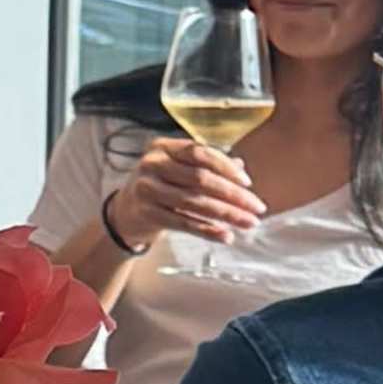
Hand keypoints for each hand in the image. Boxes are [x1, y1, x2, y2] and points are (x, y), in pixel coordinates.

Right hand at [104, 137, 259, 255]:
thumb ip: (206, 166)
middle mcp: (152, 164)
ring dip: (226, 214)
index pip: (200, 153)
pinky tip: (226, 236)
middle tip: (257, 208)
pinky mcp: (146, 213)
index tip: (248, 183)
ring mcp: (146, 188)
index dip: (226, 167)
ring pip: (194, 202)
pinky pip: (183, 223)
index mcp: (163, 147)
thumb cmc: (160, 185)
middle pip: (200, 178)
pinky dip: (207, 230)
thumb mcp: (178, 170)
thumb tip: (241, 168)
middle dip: (233, 195)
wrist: (125, 212)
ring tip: (248, 223)